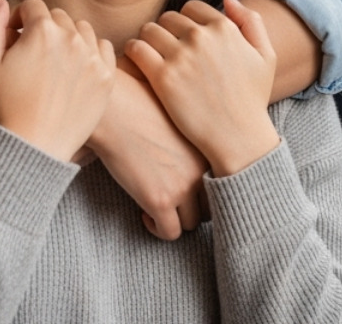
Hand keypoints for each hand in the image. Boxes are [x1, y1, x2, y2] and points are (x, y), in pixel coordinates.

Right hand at [0, 0, 115, 162]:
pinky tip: (74, 67)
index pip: (33, 6)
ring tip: (52, 61)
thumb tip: (1, 1)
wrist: (32, 148)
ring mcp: (93, 57)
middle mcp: (72, 38)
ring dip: (68, 37)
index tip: (13, 38)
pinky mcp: (107, 76)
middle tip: (31, 54)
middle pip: (58, 16)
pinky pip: (103, 48)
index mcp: (42, 31)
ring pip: (82, 29)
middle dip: (43, 28)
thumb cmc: (3, 108)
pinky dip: (90, 51)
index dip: (19, 19)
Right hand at [91, 63, 209, 239]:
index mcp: (210, 149)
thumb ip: (194, 144)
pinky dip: (158, 229)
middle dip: (192, 209)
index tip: (190, 192)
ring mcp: (184, 187)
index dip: (206, 192)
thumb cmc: (141, 108)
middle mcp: (203, 170)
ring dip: (175, 220)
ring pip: (191, 223)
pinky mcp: (160, 201)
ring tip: (157, 208)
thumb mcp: (181, 122)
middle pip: (211, 207)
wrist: (116, 110)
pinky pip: (170, 232)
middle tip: (173, 203)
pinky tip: (144, 213)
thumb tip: (192, 165)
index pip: (225, 185)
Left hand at [126, 0, 281, 176]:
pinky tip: (138, 63)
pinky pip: (136, 49)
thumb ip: (251, 21)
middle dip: (166, 30)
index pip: (191, 7)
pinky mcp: (162, 78)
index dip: (187, 22)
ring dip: (147, 39)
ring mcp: (181, 56)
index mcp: (224, 28)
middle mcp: (201, 37)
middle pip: (168, 18)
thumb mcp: (266, 56)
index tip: (184, 38)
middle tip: (165, 49)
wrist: (238, 136)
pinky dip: (133, 51)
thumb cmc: (252, 98)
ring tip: (150, 55)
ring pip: (149, 29)